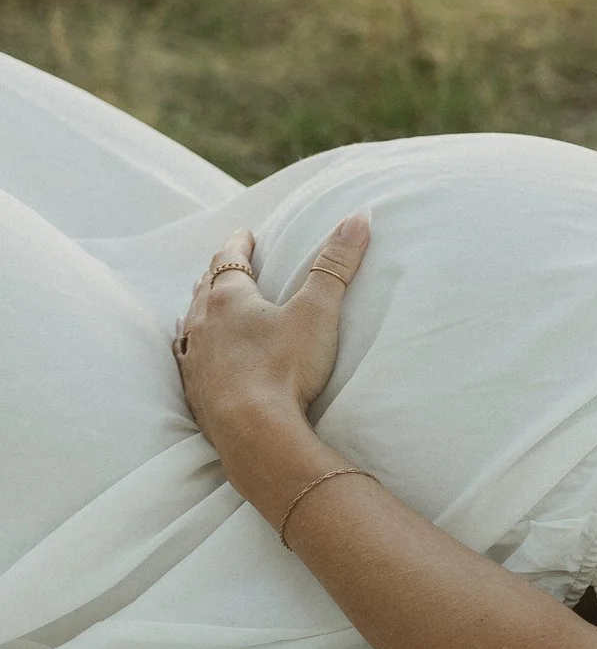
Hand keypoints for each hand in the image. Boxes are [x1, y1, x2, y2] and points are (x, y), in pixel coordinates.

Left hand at [174, 217, 370, 443]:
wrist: (253, 430)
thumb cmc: (285, 367)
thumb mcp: (318, 311)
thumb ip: (336, 265)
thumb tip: (359, 218)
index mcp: (229, 298)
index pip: (229, 258)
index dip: (239, 243)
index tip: (244, 233)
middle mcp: (203, 322)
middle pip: (205, 287)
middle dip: (218, 272)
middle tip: (228, 263)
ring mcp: (194, 357)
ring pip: (191, 321)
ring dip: (201, 308)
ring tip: (206, 303)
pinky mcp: (194, 389)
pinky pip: (185, 358)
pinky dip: (192, 346)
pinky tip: (193, 352)